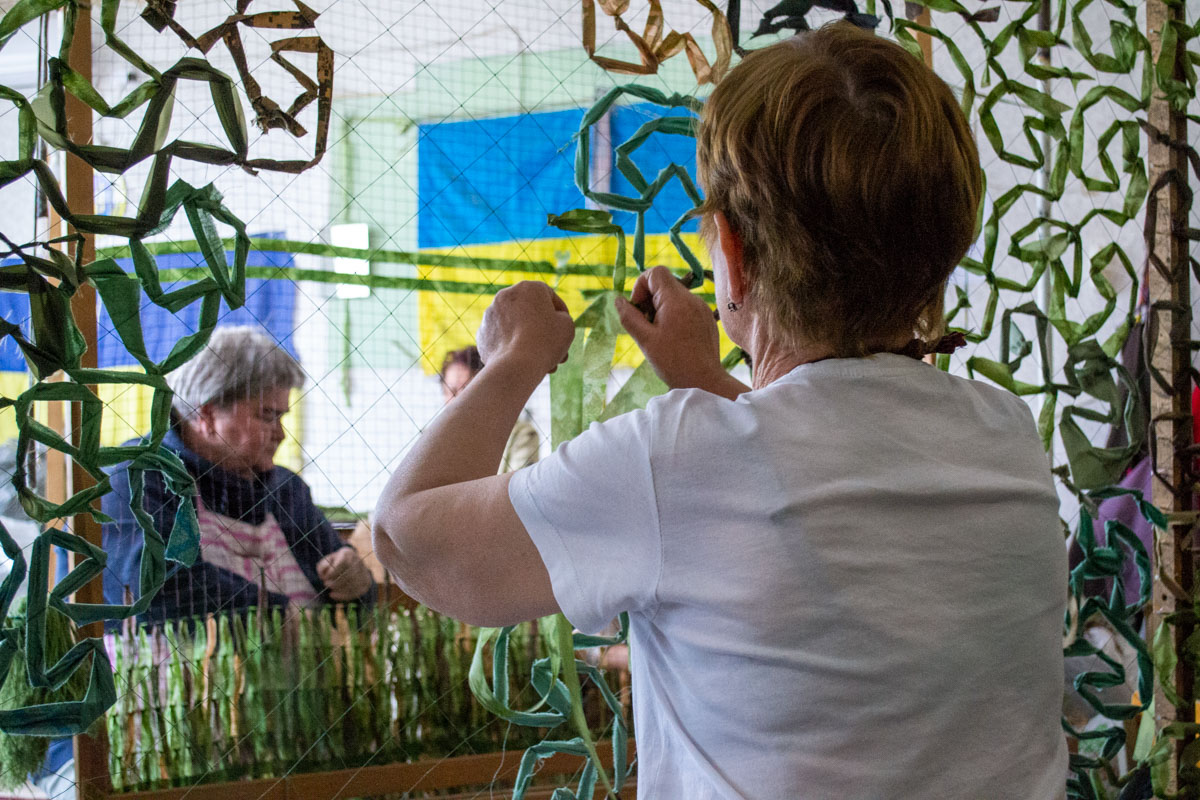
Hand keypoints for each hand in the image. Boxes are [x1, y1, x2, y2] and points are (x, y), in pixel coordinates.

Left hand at [317, 547, 372, 600]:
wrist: (347, 568)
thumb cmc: (333, 565)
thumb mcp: (325, 562)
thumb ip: (323, 566)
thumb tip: (326, 571)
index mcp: (348, 553)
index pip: (344, 562)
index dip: (333, 572)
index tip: (324, 578)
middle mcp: (358, 561)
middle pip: (350, 574)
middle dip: (336, 582)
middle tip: (326, 584)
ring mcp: (364, 572)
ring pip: (354, 584)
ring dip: (340, 589)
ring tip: (331, 590)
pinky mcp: (366, 582)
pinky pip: (357, 591)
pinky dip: (344, 596)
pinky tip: (334, 596)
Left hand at [477, 281, 575, 375]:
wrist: (516, 365)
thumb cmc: (546, 341)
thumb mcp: (567, 325)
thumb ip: (562, 317)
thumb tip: (553, 320)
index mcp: (528, 288)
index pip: (549, 296)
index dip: (561, 313)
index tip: (564, 328)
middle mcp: (505, 295)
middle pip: (530, 313)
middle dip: (544, 330)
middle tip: (554, 348)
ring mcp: (490, 314)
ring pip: (516, 327)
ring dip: (529, 340)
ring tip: (542, 360)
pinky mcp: (482, 334)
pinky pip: (502, 339)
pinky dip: (512, 348)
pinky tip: (523, 362)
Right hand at [615, 266, 729, 392]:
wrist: (704, 381)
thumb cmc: (674, 362)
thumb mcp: (645, 340)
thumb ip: (629, 316)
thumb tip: (618, 300)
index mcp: (676, 300)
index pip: (655, 272)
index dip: (641, 286)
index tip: (639, 309)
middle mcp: (692, 299)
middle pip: (664, 283)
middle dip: (650, 299)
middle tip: (646, 324)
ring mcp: (702, 308)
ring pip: (674, 296)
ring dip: (661, 309)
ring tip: (660, 334)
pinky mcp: (706, 318)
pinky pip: (685, 307)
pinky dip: (674, 316)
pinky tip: (673, 338)